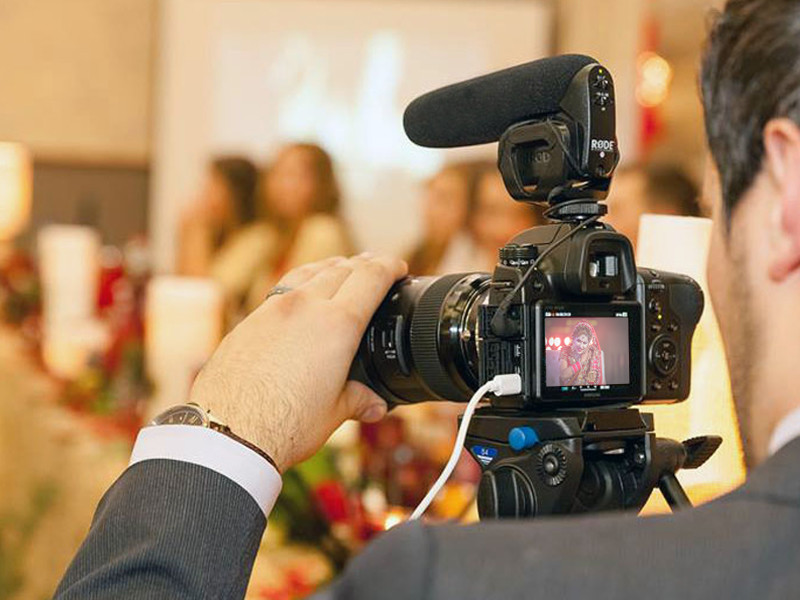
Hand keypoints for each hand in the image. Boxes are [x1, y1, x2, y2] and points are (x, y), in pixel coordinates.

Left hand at [190, 254, 407, 471]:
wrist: (227, 431)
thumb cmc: (284, 425)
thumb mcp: (334, 413)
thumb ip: (359, 400)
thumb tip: (374, 405)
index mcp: (338, 324)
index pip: (371, 277)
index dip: (390, 267)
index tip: (399, 268)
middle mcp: (306, 305)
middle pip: (343, 268)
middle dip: (364, 265)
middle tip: (374, 268)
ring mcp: (274, 309)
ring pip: (310, 271)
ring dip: (331, 267)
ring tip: (341, 268)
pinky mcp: (249, 320)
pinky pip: (283, 288)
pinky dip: (302, 284)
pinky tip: (301, 294)